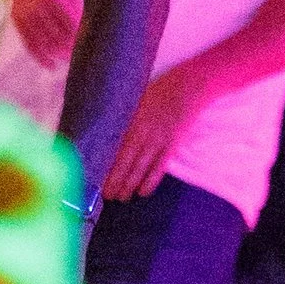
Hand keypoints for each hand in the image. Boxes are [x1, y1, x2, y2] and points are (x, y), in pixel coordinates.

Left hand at [103, 60, 211, 198]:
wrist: (189, 86)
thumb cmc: (157, 90)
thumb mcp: (135, 99)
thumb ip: (121, 115)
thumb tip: (102, 133)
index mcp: (132, 119)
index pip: (116, 147)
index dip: (106, 164)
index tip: (95, 178)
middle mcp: (145, 131)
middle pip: (127, 161)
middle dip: (116, 180)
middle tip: (106, 195)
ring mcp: (160, 140)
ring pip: (142, 167)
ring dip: (130, 184)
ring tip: (121, 197)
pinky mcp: (173, 144)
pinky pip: (160, 166)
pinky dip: (151, 180)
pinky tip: (143, 192)